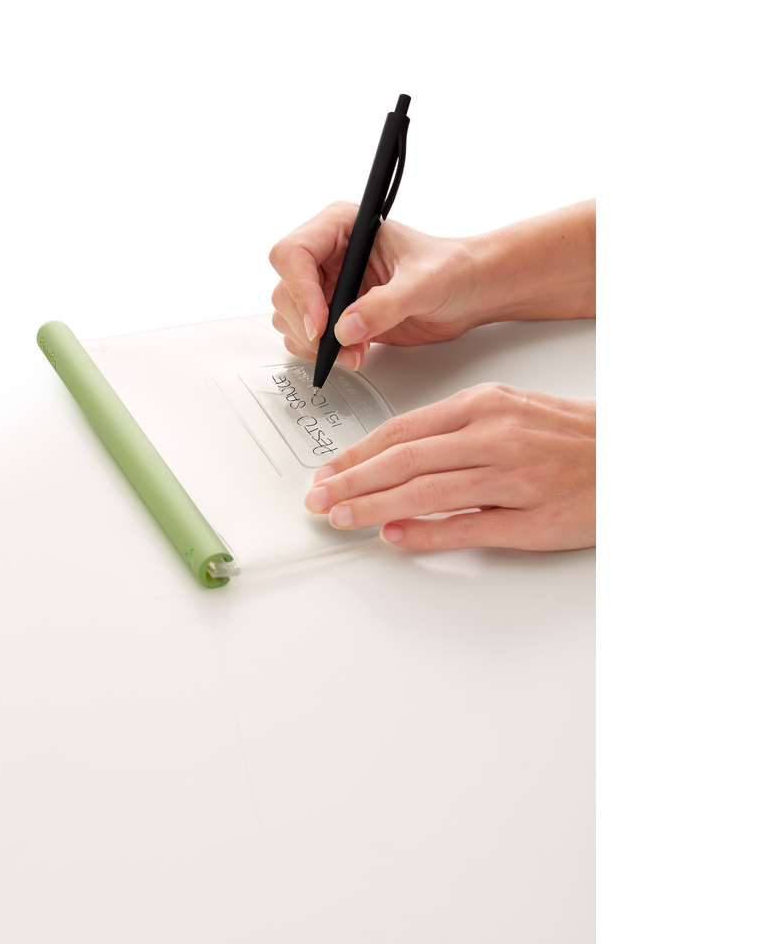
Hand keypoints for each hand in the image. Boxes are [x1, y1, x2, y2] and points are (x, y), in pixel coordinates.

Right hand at [268, 200, 596, 371]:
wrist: (469, 292)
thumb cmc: (453, 270)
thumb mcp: (423, 284)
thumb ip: (384, 305)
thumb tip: (345, 329)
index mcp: (341, 227)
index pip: (292, 254)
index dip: (301, 292)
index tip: (321, 326)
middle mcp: (327, 254)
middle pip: (286, 291)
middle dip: (309, 327)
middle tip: (339, 348)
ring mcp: (327, 285)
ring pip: (290, 317)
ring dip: (315, 344)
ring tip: (355, 352)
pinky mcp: (334, 313)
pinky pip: (306, 337)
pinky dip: (325, 353)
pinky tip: (355, 353)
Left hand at [303, 383, 595, 550]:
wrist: (626, 459)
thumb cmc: (570, 436)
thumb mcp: (508, 411)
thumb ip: (452, 432)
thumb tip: (396, 459)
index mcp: (483, 405)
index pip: (401, 430)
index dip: (356, 454)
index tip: (328, 470)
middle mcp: (493, 436)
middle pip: (402, 461)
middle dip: (350, 481)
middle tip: (317, 499)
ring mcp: (513, 478)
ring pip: (425, 492)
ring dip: (374, 507)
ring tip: (341, 518)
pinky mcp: (532, 519)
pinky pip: (467, 527)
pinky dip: (425, 532)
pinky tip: (396, 537)